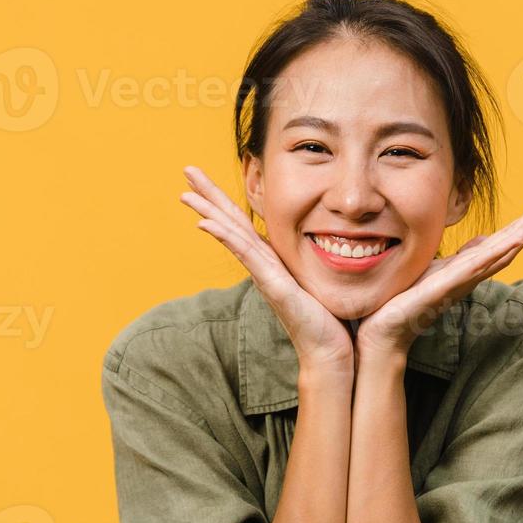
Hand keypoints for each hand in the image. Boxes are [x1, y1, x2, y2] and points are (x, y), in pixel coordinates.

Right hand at [180, 165, 354, 373]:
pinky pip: (246, 255)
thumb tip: (336, 236)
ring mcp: (264, 275)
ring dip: (208, 212)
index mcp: (273, 260)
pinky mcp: (272, 285)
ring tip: (186, 194)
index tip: (208, 179)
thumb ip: (321, 256)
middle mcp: (262, 265)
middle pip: (229, 222)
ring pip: (231, 235)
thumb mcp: (321, 277)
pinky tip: (206, 224)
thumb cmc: (331, 319)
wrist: (331, 351)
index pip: (244, 222)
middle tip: (186, 170)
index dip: (226, 199)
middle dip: (208, 196)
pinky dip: (226, 238)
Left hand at [355, 195, 522, 359]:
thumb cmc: (407, 299)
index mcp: (470, 267)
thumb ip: (462, 256)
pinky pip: (473, 268)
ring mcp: (460, 281)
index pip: (505, 239)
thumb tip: (484, 239)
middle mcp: (471, 274)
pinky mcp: (444, 288)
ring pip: (500, 253)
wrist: (383, 329)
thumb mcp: (437, 268)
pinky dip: (495, 254)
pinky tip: (513, 241)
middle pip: (512, 243)